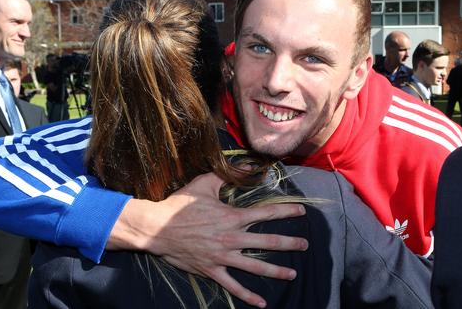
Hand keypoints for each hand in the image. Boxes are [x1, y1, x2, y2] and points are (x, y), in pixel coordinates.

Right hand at [107, 172, 307, 307]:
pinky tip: (261, 303)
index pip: (266, 213)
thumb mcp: (203, 184)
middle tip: (305, 245)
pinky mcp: (212, 270)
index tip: (301, 212)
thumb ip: (225, 176)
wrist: (156, 228)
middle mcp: (232, 238)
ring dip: (276, 271)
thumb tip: (243, 167)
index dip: (286, 212)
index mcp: (232, 216)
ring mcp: (223, 256)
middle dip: (289, 243)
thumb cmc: (179, 205)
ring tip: (292, 274)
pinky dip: (248, 296)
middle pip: (268, 242)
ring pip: (255, 267)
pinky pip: (233, 286)